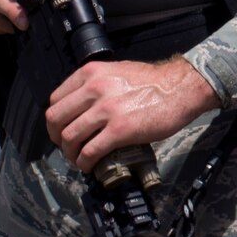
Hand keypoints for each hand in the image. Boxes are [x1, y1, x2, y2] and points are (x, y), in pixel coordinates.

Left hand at [45, 57, 219, 172]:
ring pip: (69, 137)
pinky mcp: (119, 130)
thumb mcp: (117, 71)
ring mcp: (106, 110)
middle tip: (66, 147)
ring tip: (78, 159)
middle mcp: (94, 89)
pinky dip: (85, 162)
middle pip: (56, 119)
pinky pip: (90, 151)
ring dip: (70, 153)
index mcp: (91, 73)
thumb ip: (97, 83)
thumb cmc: (153, 81)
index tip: (62, 129)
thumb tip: (83, 104)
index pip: (55, 99)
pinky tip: (90, 165)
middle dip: (56, 138)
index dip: (56, 119)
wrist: (180, 88)